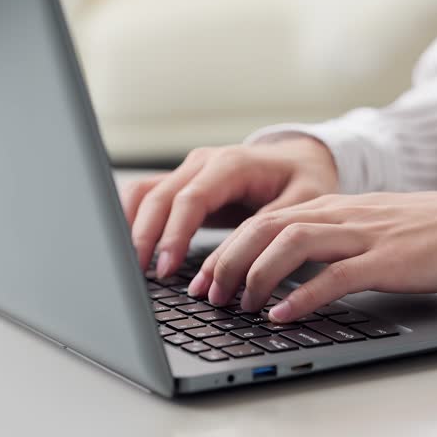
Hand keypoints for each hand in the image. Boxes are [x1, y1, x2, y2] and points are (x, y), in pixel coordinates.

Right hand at [120, 137, 337, 276]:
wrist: (300, 159)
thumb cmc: (303, 181)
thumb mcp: (298, 206)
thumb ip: (259, 235)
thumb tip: (223, 272)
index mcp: (232, 164)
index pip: (190, 199)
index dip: (174, 235)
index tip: (166, 269)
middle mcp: (204, 162)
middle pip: (158, 197)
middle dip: (145, 238)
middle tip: (141, 277)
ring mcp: (189, 170)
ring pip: (144, 194)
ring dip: (133, 229)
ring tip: (132, 268)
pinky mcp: (184, 183)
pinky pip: (148, 198)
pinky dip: (134, 221)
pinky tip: (134, 251)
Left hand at [187, 191, 436, 322]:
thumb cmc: (418, 232)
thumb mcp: (362, 227)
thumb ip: (325, 240)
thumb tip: (285, 269)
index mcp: (330, 207)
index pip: (264, 220)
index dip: (227, 248)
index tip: (204, 278)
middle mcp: (339, 215)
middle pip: (266, 228)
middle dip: (228, 262)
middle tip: (207, 295)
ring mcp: (361, 235)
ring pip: (292, 244)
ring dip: (257, 275)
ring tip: (238, 306)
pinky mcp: (384, 259)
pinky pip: (334, 276)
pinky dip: (302, 295)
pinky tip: (282, 315)